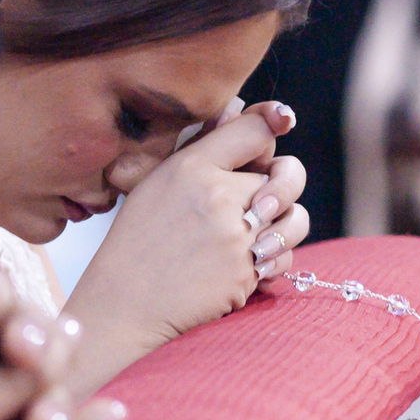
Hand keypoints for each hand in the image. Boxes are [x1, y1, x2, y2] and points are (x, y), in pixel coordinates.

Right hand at [62, 101, 307, 397]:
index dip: (271, 128)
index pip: (255, 130)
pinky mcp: (246, 272)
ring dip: (283, 228)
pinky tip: (243, 266)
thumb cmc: (136, 244)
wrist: (124, 306)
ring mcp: (235, 236)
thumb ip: (199, 153)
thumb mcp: (153, 185)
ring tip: (257, 238)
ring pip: (295, 218)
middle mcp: (216, 195)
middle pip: (286, 174)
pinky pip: (284, 257)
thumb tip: (239, 113)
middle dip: (281, 189)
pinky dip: (270, 263)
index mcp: (190, 167)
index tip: (280, 126)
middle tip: (264, 203)